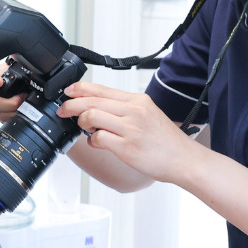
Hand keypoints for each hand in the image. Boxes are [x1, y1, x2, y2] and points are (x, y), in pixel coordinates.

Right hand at [0, 61, 23, 123]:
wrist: (36, 83)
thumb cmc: (28, 71)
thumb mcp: (23, 63)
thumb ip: (19, 61)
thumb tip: (24, 58)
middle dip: (7, 102)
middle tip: (21, 97)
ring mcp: (1, 106)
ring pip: (0, 113)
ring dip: (14, 111)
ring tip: (27, 104)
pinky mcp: (7, 116)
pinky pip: (7, 120)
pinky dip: (16, 117)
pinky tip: (25, 111)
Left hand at [58, 81, 201, 184]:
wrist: (184, 159)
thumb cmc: (166, 140)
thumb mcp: (148, 114)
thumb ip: (125, 108)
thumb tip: (98, 107)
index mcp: (137, 100)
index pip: (101, 89)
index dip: (79, 89)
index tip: (67, 92)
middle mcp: (134, 110)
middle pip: (92, 101)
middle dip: (71, 105)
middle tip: (63, 111)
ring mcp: (130, 128)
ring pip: (91, 116)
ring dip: (81, 122)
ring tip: (85, 128)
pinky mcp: (127, 147)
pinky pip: (98, 138)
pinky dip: (92, 140)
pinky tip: (96, 142)